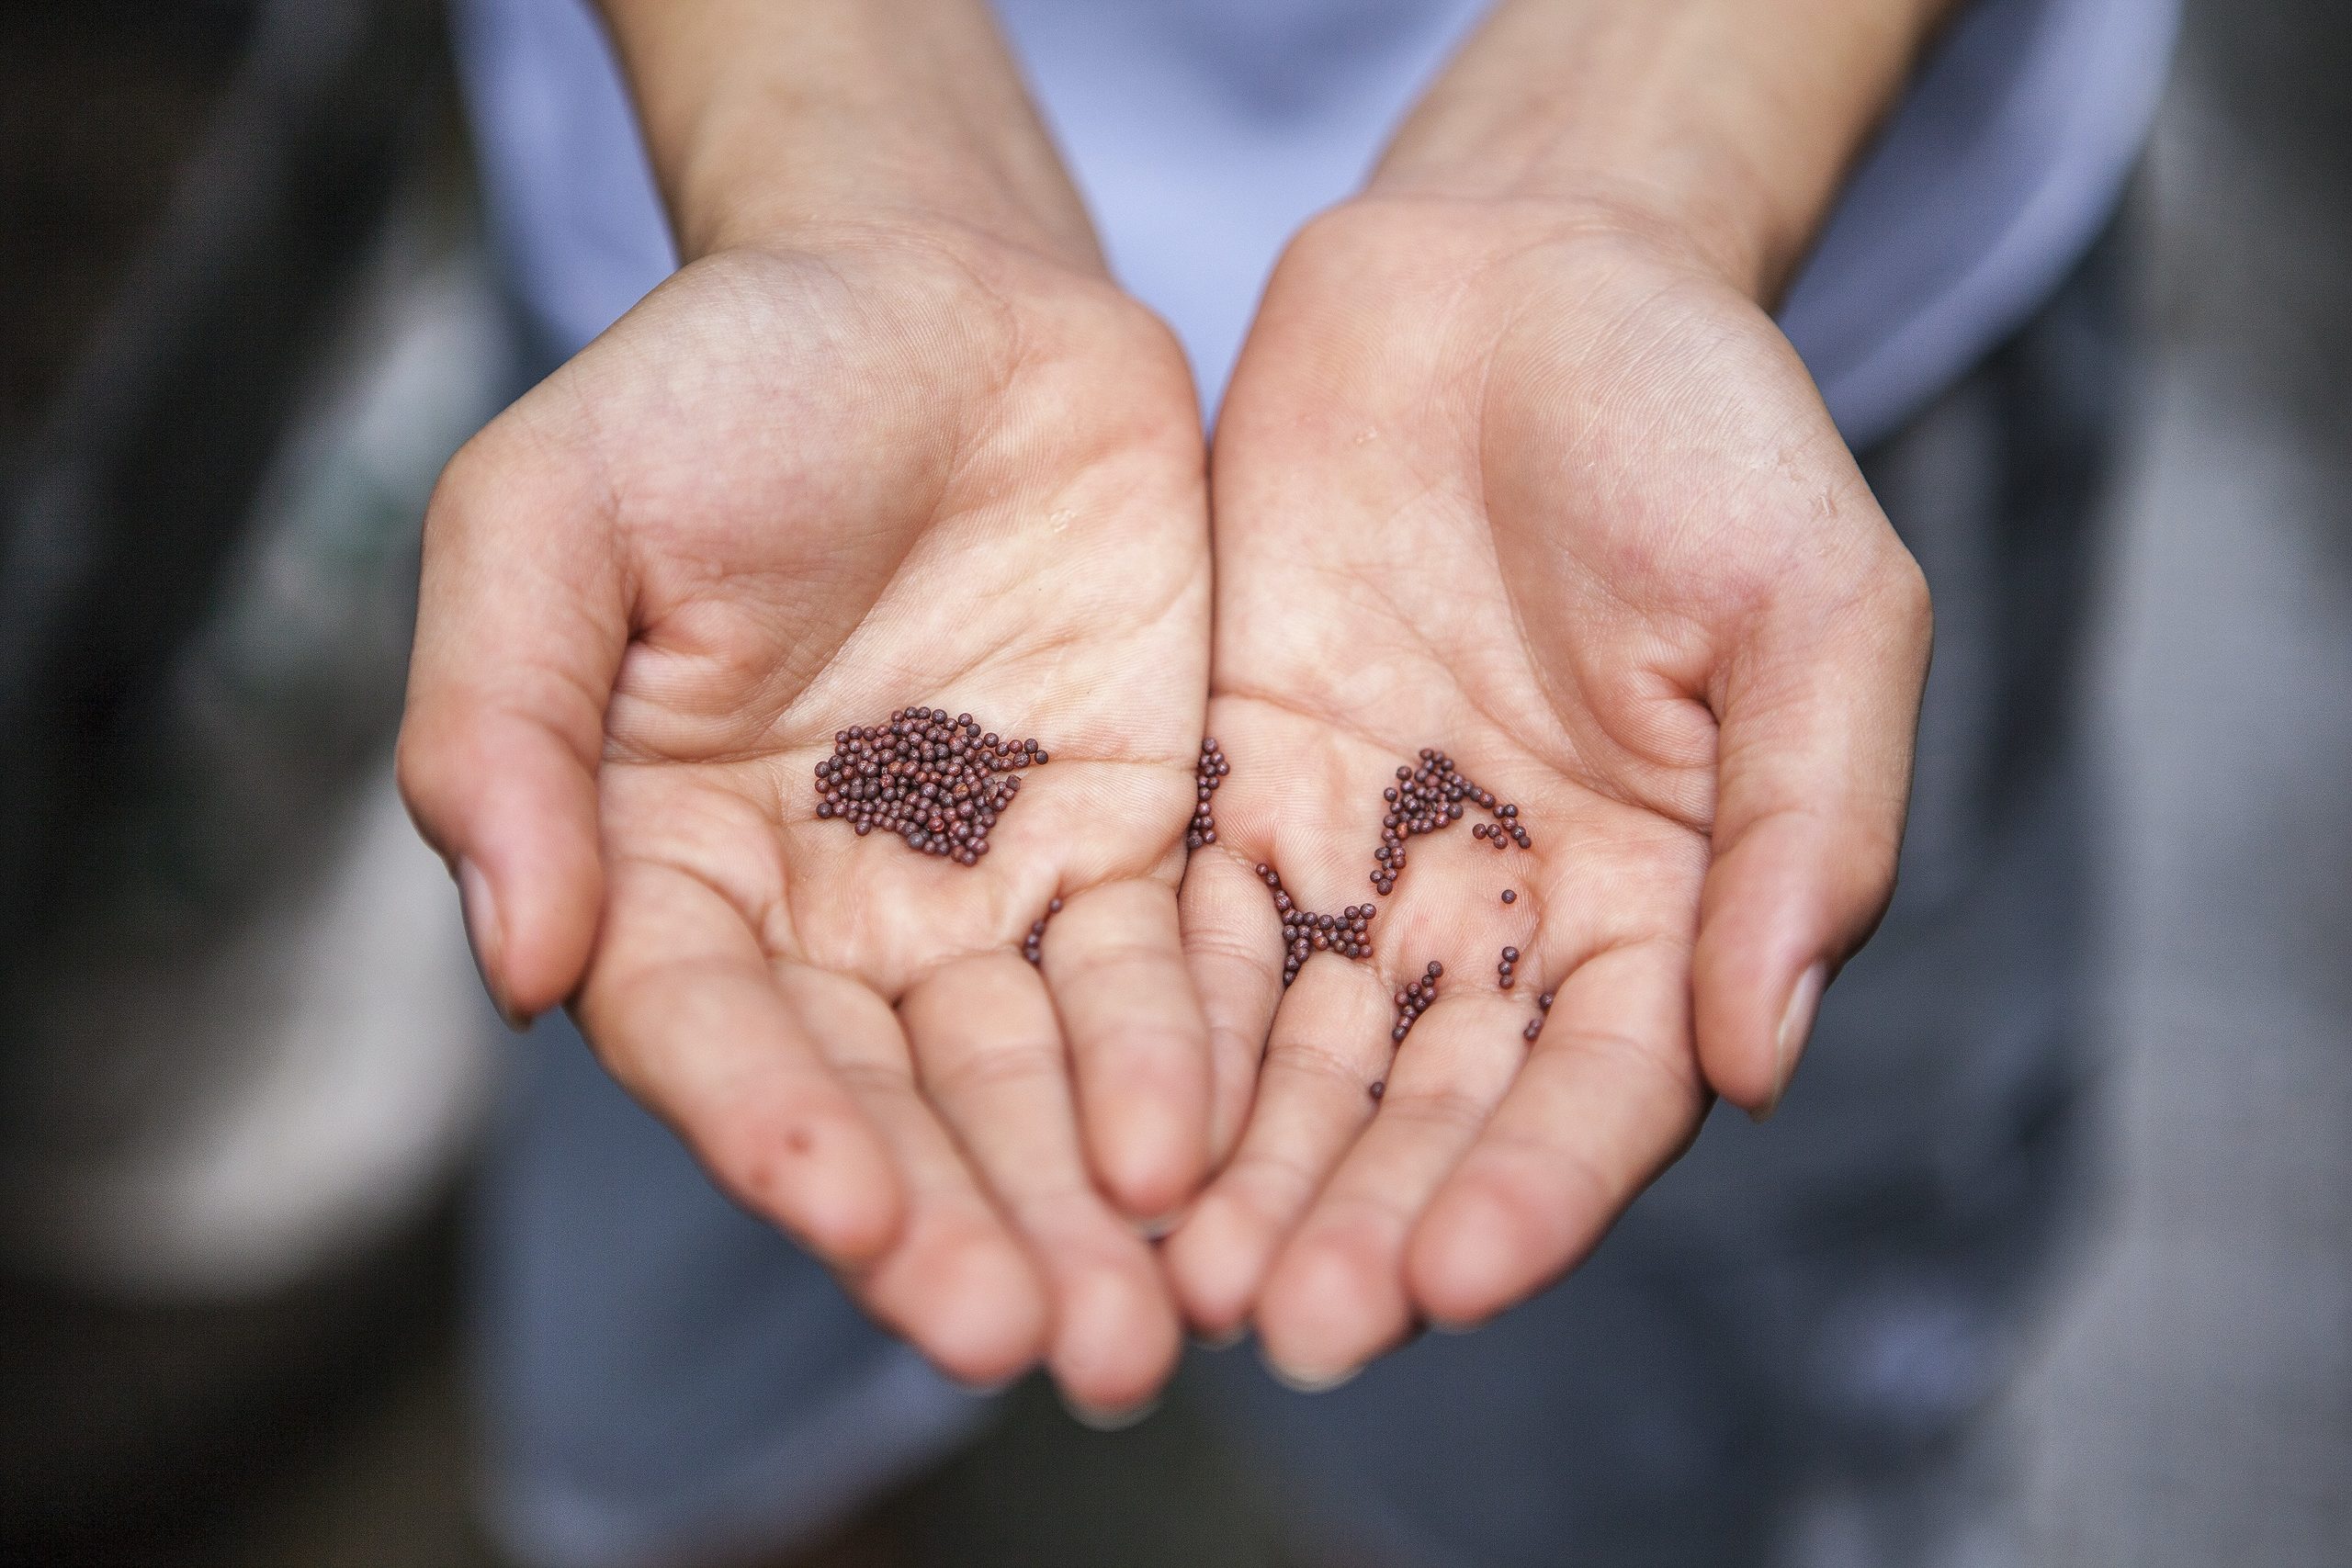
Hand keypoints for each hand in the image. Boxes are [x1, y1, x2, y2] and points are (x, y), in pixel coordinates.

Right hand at [398, 222, 1211, 1413]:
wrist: (935, 284)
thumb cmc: (720, 382)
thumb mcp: (550, 510)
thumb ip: (499, 721)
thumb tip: (513, 959)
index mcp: (661, 862)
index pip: (711, 1036)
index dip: (772, 1132)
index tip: (845, 1213)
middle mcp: (824, 914)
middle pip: (889, 1105)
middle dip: (961, 1225)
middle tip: (1042, 1343)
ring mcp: (980, 888)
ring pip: (1031, 1081)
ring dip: (1081, 1204)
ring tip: (1141, 1325)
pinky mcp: (1121, 843)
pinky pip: (1156, 976)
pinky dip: (1181, 1067)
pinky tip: (1212, 1158)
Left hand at [1165, 195, 1930, 1384]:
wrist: (1520, 272)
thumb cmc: (1701, 421)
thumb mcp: (1814, 598)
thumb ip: (1814, 820)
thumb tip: (1770, 1053)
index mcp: (1660, 901)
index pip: (1599, 1093)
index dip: (1533, 1193)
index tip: (1450, 1278)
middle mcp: (1498, 917)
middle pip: (1425, 1110)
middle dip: (1359, 1220)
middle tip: (1281, 1321)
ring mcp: (1355, 861)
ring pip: (1289, 1055)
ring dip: (1238, 1169)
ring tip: (1170, 1272)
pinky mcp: (1229, 790)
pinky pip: (1176, 930)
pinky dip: (1143, 1029)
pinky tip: (1093, 1114)